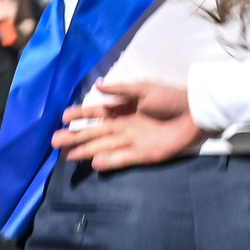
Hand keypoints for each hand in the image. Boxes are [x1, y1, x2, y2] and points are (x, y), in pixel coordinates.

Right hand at [54, 81, 202, 168]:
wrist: (195, 112)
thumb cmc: (170, 97)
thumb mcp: (144, 89)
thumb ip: (121, 91)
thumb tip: (98, 86)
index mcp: (123, 109)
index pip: (96, 112)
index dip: (80, 115)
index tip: (63, 118)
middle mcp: (124, 126)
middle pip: (95, 133)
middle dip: (75, 137)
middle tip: (55, 142)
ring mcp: (132, 141)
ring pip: (103, 147)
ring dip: (86, 151)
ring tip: (68, 156)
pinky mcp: (144, 154)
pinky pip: (122, 159)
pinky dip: (108, 161)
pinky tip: (94, 162)